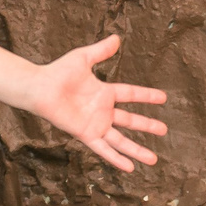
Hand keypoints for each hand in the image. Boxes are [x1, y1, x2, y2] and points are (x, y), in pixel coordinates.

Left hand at [33, 36, 169, 172]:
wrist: (40, 88)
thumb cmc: (58, 72)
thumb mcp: (83, 58)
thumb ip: (101, 51)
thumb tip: (117, 38)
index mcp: (104, 92)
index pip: (130, 94)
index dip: (147, 96)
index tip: (163, 98)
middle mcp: (102, 111)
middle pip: (130, 120)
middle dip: (147, 125)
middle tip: (164, 130)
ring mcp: (95, 124)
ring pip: (121, 140)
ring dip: (137, 150)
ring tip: (153, 159)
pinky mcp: (86, 134)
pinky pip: (104, 149)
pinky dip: (116, 159)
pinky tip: (129, 167)